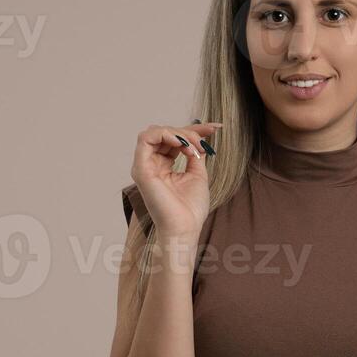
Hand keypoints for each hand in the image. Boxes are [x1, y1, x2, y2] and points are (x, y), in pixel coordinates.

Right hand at [130, 122, 224, 236]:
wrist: (184, 228)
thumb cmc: (190, 209)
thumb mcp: (197, 174)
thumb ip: (195, 154)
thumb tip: (199, 138)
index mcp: (163, 166)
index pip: (175, 139)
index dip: (194, 130)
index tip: (215, 128)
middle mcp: (151, 164)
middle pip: (165, 133)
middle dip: (188, 131)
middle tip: (205, 141)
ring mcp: (144, 166)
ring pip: (155, 132)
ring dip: (178, 132)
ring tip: (193, 146)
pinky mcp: (141, 169)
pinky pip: (146, 139)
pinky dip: (165, 134)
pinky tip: (181, 143)